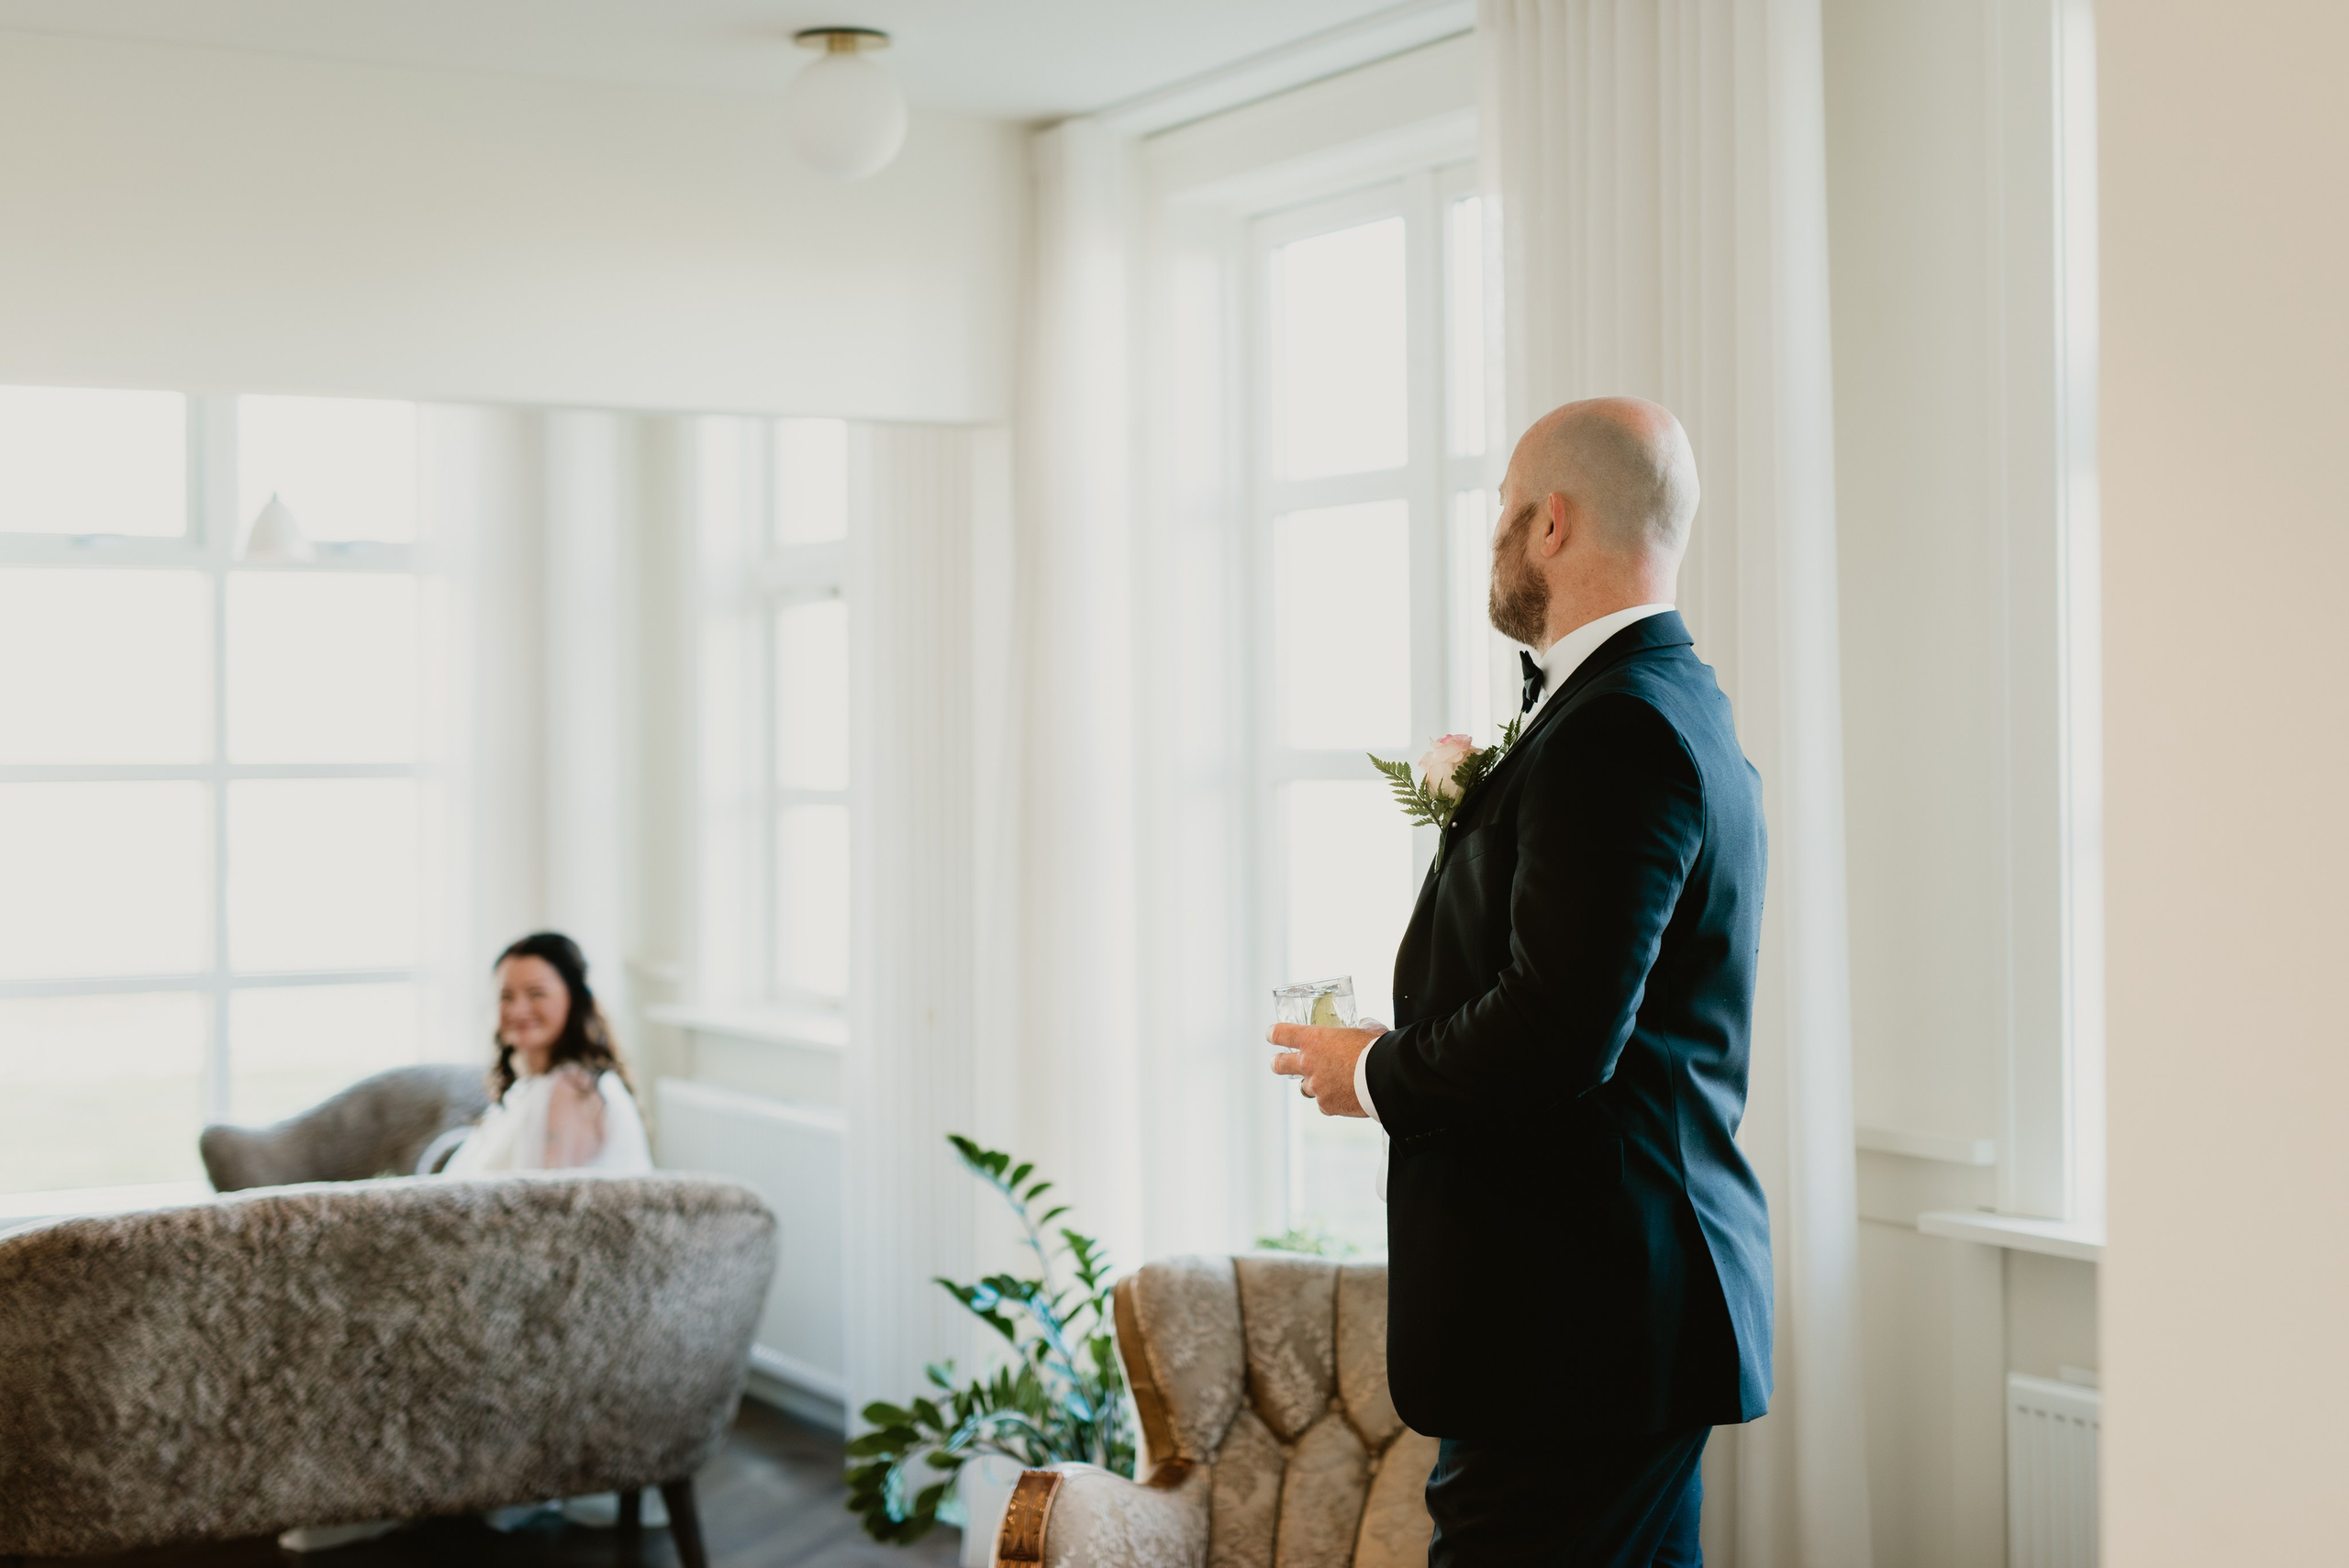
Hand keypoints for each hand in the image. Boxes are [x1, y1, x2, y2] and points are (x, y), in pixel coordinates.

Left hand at [1268, 1021, 1386, 1118]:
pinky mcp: (1327, 1105)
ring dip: (1314, 1085)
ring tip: (1331, 1082)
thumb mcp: (1366, 1030)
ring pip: (1306, 1088)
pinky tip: (1346, 1096)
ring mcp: (1316, 1086)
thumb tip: (1363, 1027)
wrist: (1385, 1077)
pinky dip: (1332, 1100)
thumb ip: (1358, 1028)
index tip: (1271, 1035)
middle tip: (1277, 1062)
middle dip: (1277, 1063)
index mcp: (1314, 1040)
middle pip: (1279, 1064)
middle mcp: (1308, 1063)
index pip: (1281, 1033)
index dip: (1274, 1034)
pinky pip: (1325, 1104)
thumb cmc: (1377, 1048)